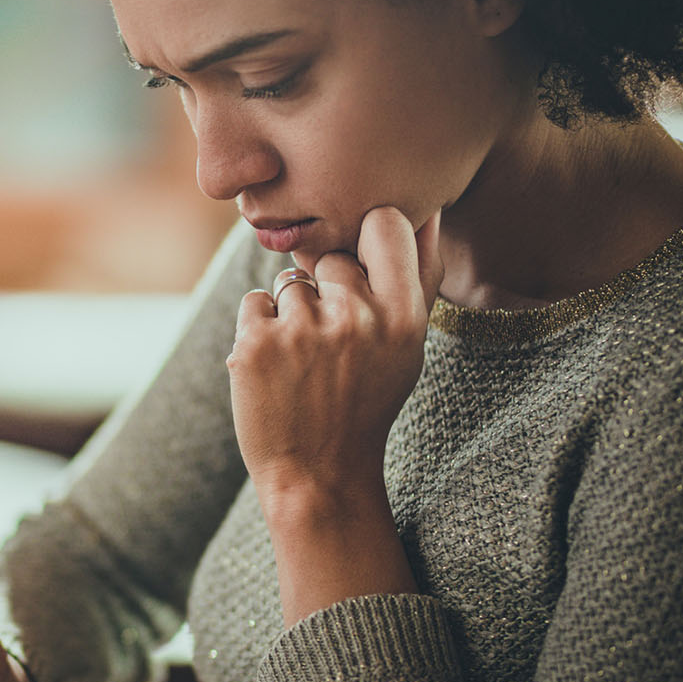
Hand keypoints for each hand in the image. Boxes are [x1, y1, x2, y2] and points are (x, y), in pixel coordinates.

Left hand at [227, 206, 442, 622]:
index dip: (368, 236)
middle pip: (331, 259)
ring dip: (290, 315)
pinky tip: (277, 370)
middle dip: (327, 292)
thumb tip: (428, 208)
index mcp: (404, 318)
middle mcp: (357, 319)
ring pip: (290, 283)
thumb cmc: (366, 403)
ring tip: (304, 365)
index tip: (364, 266)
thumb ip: (418, 277)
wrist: (319, 473)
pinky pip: (255, 302)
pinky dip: (259, 331)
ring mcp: (303, 331)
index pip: (385, 223)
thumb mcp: (406, 347)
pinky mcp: (255, 344)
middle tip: (332, 348)